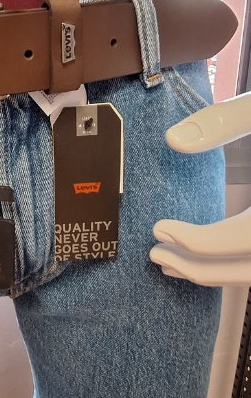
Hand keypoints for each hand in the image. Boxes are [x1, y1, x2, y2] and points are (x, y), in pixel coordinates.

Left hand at [150, 93, 250, 285]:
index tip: (158, 228)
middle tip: (156, 256)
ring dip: (218, 276)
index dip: (195, 241)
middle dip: (198, 269)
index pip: (240, 239)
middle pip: (250, 272)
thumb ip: (222, 121)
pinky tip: (213, 258)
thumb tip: (173, 140)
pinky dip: (239, 268)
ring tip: (174, 265)